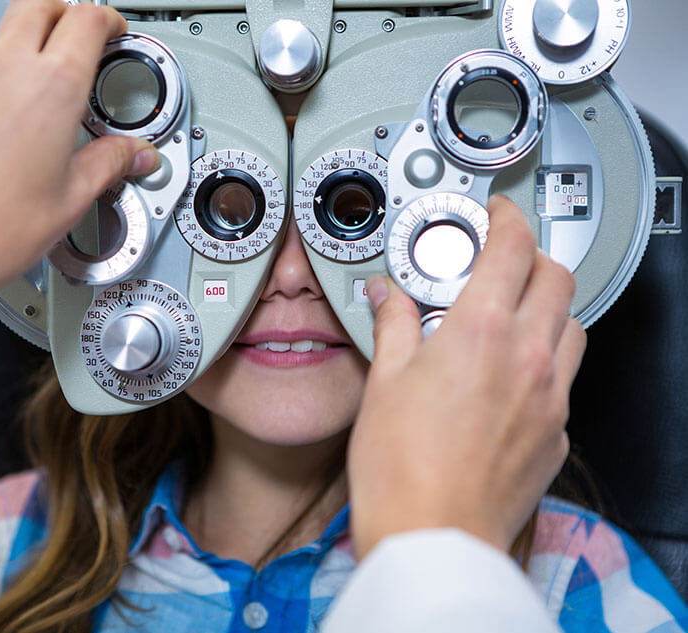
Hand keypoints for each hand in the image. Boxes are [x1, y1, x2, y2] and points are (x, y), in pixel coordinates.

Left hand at [0, 0, 159, 347]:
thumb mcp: (70, 200)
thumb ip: (110, 163)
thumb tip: (135, 154)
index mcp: (51, 89)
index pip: (87, 21)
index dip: (106, 20)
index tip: (110, 30)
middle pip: (36, 8)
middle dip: (59, 16)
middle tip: (68, 41)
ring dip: (4, 76)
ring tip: (5, 131)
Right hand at [348, 194, 586, 557]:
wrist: (431, 535)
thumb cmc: (400, 468)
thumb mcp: (383, 381)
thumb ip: (392, 325)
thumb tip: (386, 297)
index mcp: (480, 333)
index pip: (513, 248)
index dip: (506, 219)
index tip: (495, 215)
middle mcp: (526, 359)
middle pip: (557, 279)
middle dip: (532, 257)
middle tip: (499, 262)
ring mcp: (549, 399)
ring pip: (574, 327)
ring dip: (548, 308)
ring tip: (509, 318)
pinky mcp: (556, 436)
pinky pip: (565, 381)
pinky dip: (545, 362)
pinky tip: (510, 379)